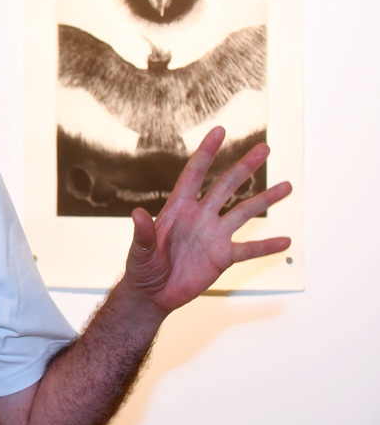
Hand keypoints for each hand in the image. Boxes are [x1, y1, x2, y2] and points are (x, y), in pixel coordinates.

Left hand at [122, 127, 291, 317]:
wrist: (153, 294)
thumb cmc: (142, 268)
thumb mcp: (140, 251)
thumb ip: (143, 233)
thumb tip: (138, 214)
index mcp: (179, 208)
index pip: (194, 174)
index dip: (206, 152)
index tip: (220, 131)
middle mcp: (200, 216)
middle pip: (226, 186)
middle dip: (244, 167)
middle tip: (264, 148)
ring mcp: (214, 235)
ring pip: (244, 213)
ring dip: (265, 200)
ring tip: (287, 186)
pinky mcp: (223, 256)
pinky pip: (249, 249)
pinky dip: (266, 246)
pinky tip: (285, 241)